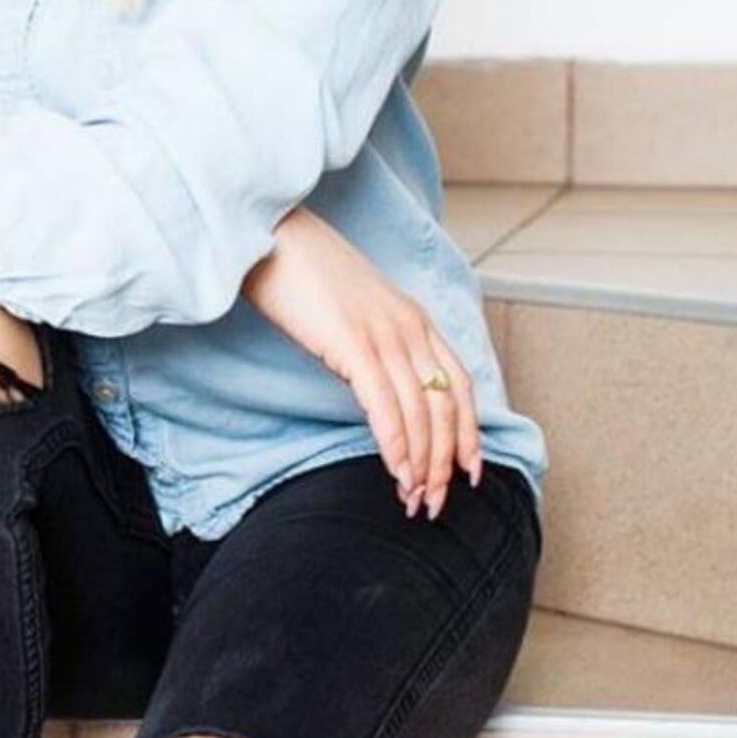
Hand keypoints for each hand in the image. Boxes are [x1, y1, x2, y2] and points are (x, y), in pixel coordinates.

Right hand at [242, 210, 480, 519]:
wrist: (268, 232)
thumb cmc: (302, 272)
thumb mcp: (354, 309)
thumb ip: (374, 343)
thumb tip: (376, 389)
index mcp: (414, 318)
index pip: (459, 384)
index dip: (468, 433)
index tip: (468, 472)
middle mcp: (410, 327)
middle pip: (444, 408)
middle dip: (444, 463)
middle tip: (434, 504)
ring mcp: (384, 334)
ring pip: (419, 413)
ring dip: (421, 465)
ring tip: (413, 501)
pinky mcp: (353, 344)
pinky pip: (385, 406)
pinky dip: (395, 445)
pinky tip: (395, 472)